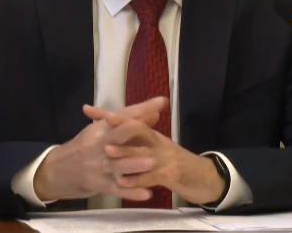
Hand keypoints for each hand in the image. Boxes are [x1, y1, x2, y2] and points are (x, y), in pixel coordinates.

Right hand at [32, 97, 166, 201]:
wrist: (57, 170)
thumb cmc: (85, 147)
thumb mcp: (102, 130)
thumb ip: (129, 121)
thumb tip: (155, 112)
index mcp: (101, 128)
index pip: (123, 115)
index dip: (142, 109)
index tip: (161, 103)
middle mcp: (100, 144)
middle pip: (117, 136)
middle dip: (133, 132)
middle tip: (152, 131)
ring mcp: (99, 165)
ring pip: (118, 164)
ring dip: (135, 164)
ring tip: (153, 162)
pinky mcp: (99, 184)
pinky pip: (117, 189)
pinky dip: (131, 192)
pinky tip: (147, 193)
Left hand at [84, 104, 226, 205]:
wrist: (202, 178)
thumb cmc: (175, 163)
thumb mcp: (156, 148)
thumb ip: (140, 138)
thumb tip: (119, 127)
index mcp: (152, 135)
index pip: (130, 119)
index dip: (110, 115)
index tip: (89, 109)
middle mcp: (158, 142)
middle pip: (139, 130)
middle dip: (120, 125)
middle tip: (103, 121)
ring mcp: (165, 158)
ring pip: (143, 153)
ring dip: (126, 152)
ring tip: (108, 151)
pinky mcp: (170, 175)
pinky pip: (151, 177)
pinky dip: (137, 180)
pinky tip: (123, 182)